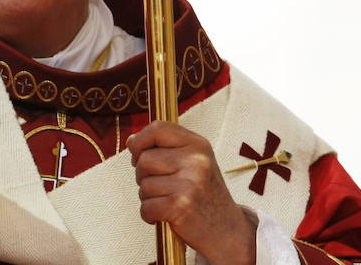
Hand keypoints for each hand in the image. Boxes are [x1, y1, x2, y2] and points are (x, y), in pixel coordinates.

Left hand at [128, 121, 256, 264]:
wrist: (229, 231)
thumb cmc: (204, 195)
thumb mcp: (194, 162)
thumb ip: (165, 147)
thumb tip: (131, 141)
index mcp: (198, 145)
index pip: (158, 128)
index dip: (140, 141)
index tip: (138, 154)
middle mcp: (196, 161)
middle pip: (144, 159)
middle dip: (143, 175)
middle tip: (162, 186)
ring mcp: (190, 183)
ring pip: (143, 184)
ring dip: (148, 197)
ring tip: (168, 201)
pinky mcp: (182, 206)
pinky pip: (146, 206)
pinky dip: (149, 214)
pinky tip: (165, 216)